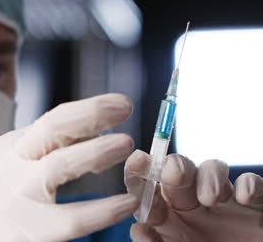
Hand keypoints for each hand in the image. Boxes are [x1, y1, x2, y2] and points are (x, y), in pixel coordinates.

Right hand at [0, 94, 138, 241]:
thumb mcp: (11, 167)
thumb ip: (46, 151)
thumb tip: (93, 131)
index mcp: (7, 150)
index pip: (51, 121)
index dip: (88, 109)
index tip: (120, 103)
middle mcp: (9, 168)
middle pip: (49, 129)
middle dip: (90, 114)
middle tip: (125, 108)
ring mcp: (15, 199)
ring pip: (57, 167)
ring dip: (95, 151)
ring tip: (126, 144)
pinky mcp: (26, 232)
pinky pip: (71, 218)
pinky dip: (102, 210)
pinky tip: (125, 204)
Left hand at [125, 150, 262, 241]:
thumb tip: (137, 229)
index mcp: (166, 218)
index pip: (146, 188)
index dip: (139, 171)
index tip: (137, 160)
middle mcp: (190, 204)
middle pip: (177, 172)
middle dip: (173, 167)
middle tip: (174, 173)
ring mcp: (222, 201)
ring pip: (211, 170)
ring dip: (209, 177)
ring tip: (210, 198)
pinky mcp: (253, 204)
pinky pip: (251, 183)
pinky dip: (248, 184)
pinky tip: (244, 196)